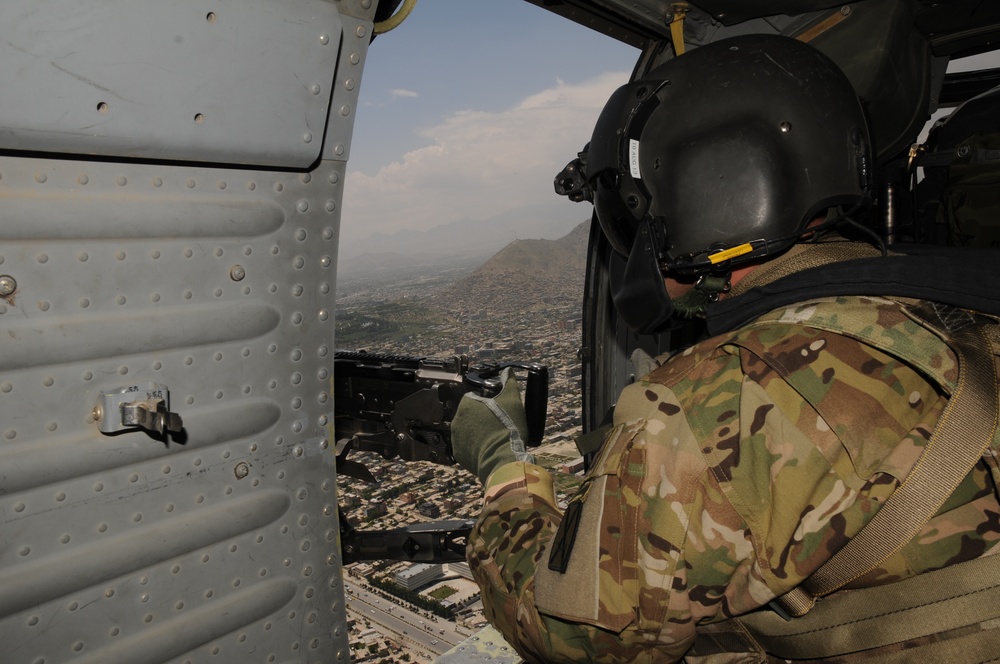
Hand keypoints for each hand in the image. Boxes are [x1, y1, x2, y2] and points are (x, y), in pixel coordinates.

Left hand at [451, 368, 533, 483]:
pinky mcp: (459, 455)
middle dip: (482, 417)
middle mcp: (456, 420)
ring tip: (494, 436)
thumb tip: (508, 372)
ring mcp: (456, 439)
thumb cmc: (507, 427)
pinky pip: (467, 447)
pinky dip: (475, 446)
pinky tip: (488, 447)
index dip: (488, 402)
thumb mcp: (512, 400)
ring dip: (478, 431)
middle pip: (470, 414)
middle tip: (498, 423)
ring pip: (468, 430)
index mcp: (466, 404)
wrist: (503, 459)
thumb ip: (509, 382)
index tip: (498, 409)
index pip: (475, 397)